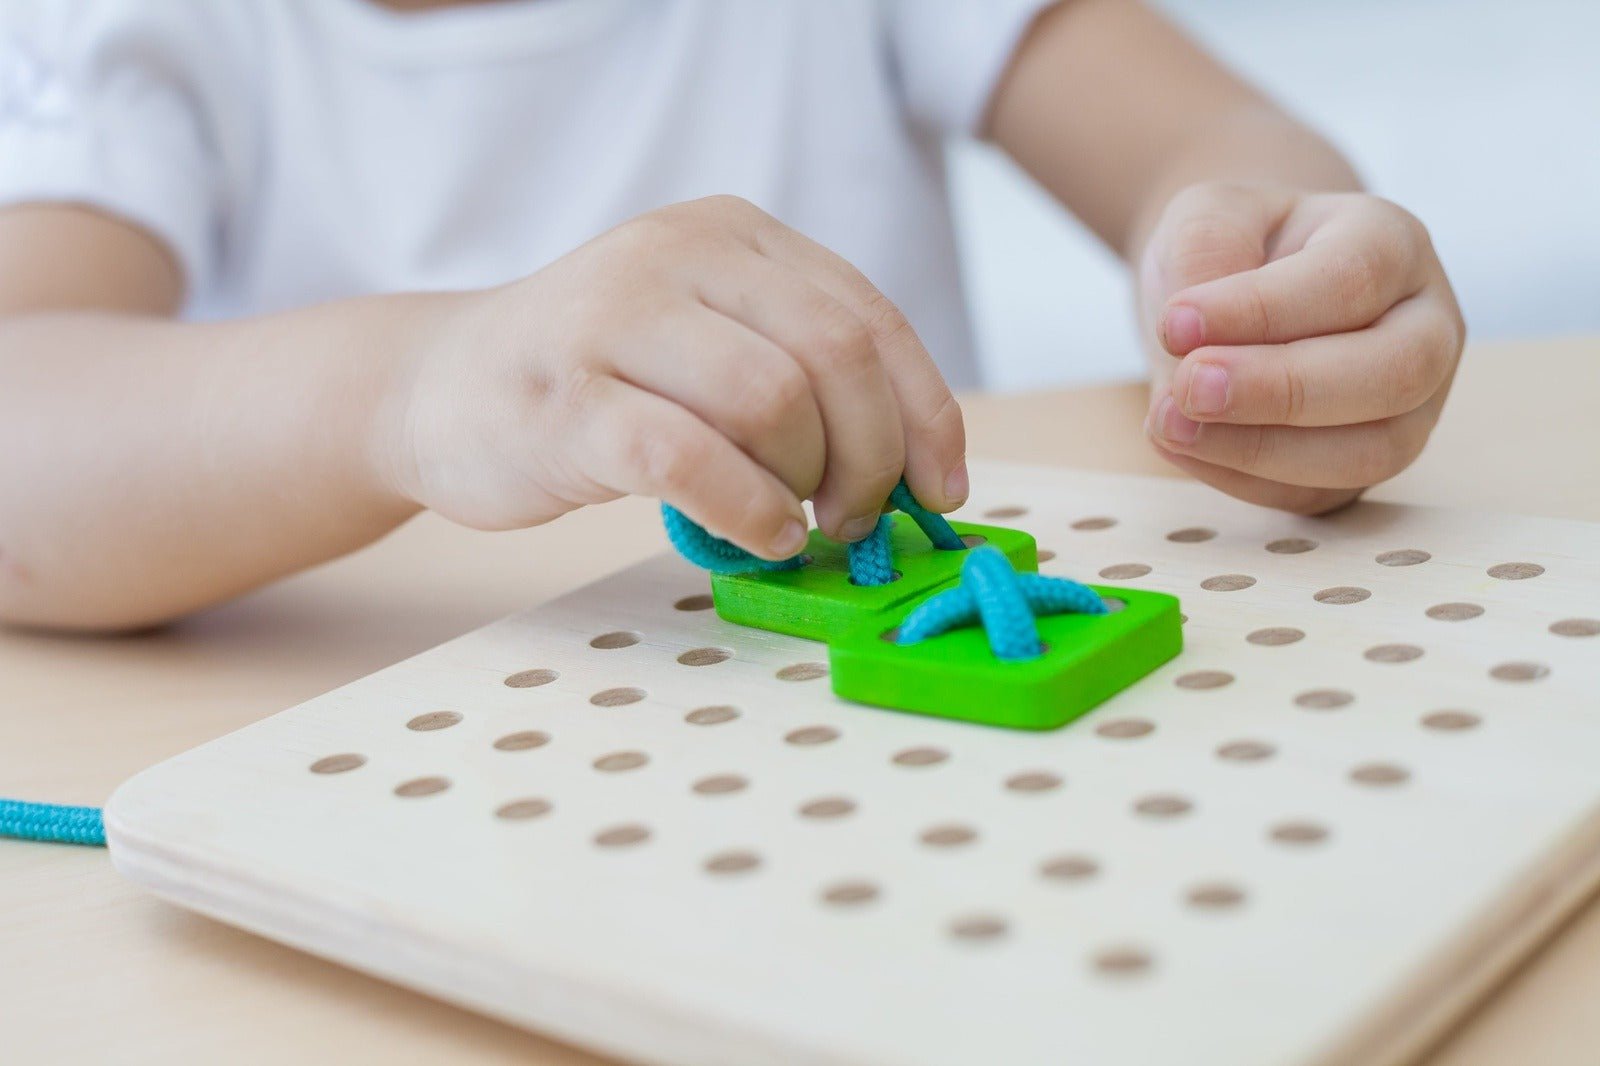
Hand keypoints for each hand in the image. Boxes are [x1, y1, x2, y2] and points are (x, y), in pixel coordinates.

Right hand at [386, 195, 967, 557]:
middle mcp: (676, 252)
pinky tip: (757, 536)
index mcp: (730, 234)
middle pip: (834, 355)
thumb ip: (797, 376)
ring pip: (772, 400)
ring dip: (807, 486)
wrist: (439, 386)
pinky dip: (746, 510)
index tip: (939, 489)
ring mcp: (613, 318)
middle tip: (856, 518)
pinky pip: (689, 459)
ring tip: (793, 524)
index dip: (923, 412)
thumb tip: (913, 472)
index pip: (866, 316)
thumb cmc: (597, 381)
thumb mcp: (705, 342)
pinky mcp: (566, 397)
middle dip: (871, 455)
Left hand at [1137, 182, 1464, 512]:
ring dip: (1258, 448)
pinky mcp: (1363, 465)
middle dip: (1281, 390)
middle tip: (1188, 387)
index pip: (1352, 279)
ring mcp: (1408, 406)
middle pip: (1394, 371)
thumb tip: (1192, 331)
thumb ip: (1205, 248)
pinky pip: (1318, 493)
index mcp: (1393, 244)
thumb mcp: (1209, 214)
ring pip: (1370, 451)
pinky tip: (1183, 444)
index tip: (1175, 323)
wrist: (1231, 292)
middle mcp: (1423, 327)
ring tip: (1168, 422)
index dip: (1262, 309)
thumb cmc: (1231, 248)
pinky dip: (1243, 479)